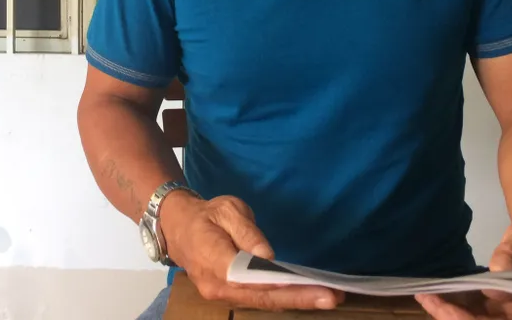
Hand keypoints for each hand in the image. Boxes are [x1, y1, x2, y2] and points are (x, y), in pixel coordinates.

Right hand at [159, 191, 344, 311]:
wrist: (179, 228)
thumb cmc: (206, 214)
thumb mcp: (227, 209)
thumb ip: (247, 231)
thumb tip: (268, 255)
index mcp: (213, 258)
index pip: (248, 276)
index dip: (277, 283)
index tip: (305, 284)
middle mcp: (216, 285)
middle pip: (261, 296)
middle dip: (298, 298)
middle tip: (332, 297)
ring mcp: (221, 294)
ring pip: (261, 302)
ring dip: (295, 301)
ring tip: (328, 297)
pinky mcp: (229, 296)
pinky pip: (258, 299)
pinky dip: (283, 298)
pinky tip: (307, 295)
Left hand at [415, 219, 511, 319]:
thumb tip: (496, 274)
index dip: (474, 318)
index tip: (447, 307)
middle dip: (455, 317)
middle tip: (426, 299)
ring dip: (451, 314)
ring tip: (425, 297)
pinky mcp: (505, 311)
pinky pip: (479, 315)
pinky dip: (457, 308)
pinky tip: (437, 297)